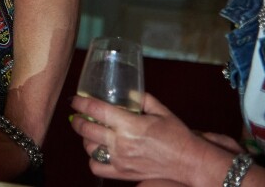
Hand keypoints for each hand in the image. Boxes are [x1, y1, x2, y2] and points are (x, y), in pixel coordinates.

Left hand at [70, 91, 208, 182]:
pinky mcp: (123, 173)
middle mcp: (121, 142)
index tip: (75, 100)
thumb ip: (141, 99)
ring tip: (91, 132)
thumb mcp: (161, 111)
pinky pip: (97, 167)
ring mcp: (120, 159)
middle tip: (78, 115)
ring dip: (86, 138)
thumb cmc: (178, 135)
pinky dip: (93, 159)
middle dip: (77, 120)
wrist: (190, 162)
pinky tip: (99, 151)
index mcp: (130, 124)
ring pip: (89, 148)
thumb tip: (127, 91)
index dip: (81, 103)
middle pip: (86, 129)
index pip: (95, 110)